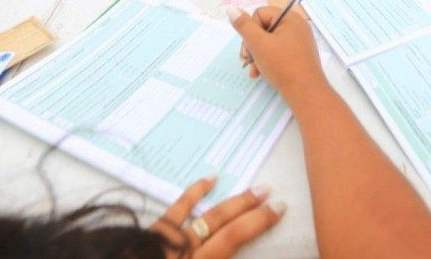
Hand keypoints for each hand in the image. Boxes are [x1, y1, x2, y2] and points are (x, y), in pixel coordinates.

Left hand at [154, 176, 283, 258]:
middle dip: (250, 210)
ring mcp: (167, 240)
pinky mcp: (151, 233)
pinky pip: (175, 210)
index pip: (233, 240)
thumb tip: (227, 250)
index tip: (279, 209)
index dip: (258, 223)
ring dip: (231, 201)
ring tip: (253, 189)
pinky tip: (209, 179)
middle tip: (272, 195)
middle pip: (223, 224)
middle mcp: (184, 251)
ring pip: (204, 215)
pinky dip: (193, 193)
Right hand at [227, 5, 323, 103]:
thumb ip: (243, 26)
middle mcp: (297, 26)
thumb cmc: (281, 65)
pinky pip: (279, 52)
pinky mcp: (299, 55)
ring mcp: (300, 41)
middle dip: (252, 45)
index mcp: (290, 18)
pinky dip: (268, 61)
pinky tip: (261, 74)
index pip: (260, 14)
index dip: (250, 29)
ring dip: (257, 55)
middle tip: (246, 60)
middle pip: (264, 28)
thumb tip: (231, 8)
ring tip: (253, 71)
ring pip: (270, 42)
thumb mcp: (258, 43)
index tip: (248, 47)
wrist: (305, 92)